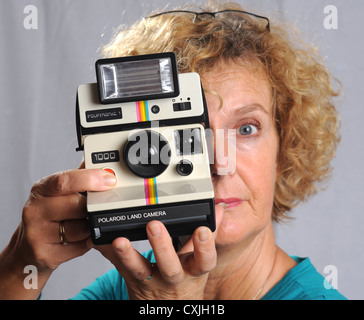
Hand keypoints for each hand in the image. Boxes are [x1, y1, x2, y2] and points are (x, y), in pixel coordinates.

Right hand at [0, 167, 116, 298]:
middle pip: (77, 205)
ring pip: (81, 228)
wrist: (28, 247)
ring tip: (84, 224)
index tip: (110, 180)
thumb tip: (100, 161)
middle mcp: (35, 209)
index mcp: (41, 189)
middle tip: (100, 206)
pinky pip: (79, 246)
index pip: (65, 181)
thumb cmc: (49, 216)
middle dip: (93, 207)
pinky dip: (86, 242)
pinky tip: (80, 238)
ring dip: (90, 227)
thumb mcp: (59, 193)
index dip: (90, 179)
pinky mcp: (44, 253)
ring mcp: (37, 233)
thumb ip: (80, 177)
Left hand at [95, 205, 223, 299]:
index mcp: (193, 271)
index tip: (202, 230)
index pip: (204, 261)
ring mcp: (151, 282)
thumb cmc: (185, 279)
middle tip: (154, 225)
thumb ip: (206, 235)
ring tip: (119, 241)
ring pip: (140, 271)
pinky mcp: (133, 282)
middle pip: (170, 266)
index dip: (205, 247)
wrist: (168, 308)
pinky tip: (100, 241)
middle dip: (162, 246)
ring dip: (128, 255)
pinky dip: (110, 254)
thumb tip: (218, 209)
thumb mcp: (198, 262)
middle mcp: (173, 279)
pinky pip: (119, 268)